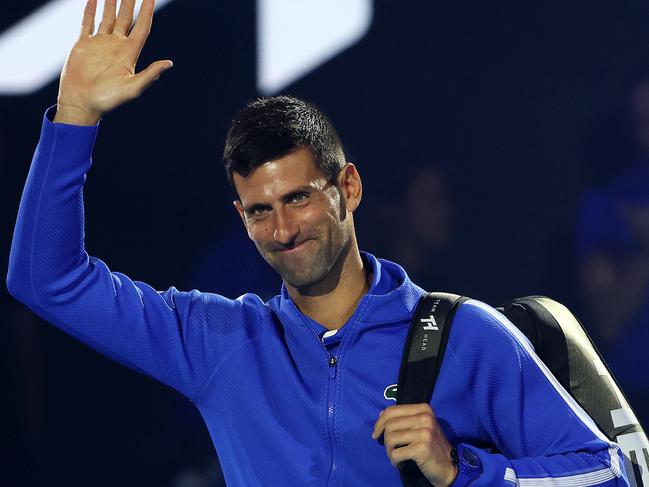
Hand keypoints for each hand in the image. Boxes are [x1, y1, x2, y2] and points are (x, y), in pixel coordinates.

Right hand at [54, 0, 172, 124]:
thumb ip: (150, 74)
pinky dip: (90, 10)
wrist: (82, 103)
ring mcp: (100, 44)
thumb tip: (169, 63)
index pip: (142, 26)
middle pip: (126, 18)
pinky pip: (87, 23)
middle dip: (130, 2)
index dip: (147, 11)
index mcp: (129, 53)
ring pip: (107, 17)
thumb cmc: (108, 100)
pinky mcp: (83, 45)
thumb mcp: (133, 88)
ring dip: (111, 2)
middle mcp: (116, 45)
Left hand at [372, 403, 456, 486]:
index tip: (376, 434)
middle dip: (384, 439)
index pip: (392, 410)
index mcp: (424, 409)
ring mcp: (425, 433)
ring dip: (389, 452)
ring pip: (391, 439)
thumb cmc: (432, 446)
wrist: (450, 466)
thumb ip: (404, 418)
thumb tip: (381, 413)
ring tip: (396, 458)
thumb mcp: (420, 427)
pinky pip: (396, 454)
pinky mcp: (422, 448)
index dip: (380, 422)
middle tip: (389, 450)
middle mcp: (425, 418)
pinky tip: (401, 464)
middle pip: (390, 425)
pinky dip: (395, 461)